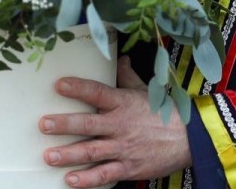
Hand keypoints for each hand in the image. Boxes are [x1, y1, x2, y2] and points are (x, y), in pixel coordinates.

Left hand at [40, 56, 192, 186]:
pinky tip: (70, 180)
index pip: (97, 93)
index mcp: (124, 103)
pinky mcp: (128, 167)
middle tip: (44, 125)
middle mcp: (120, 125)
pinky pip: (104, 174)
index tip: (59, 85)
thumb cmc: (166, 112)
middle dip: (64, 125)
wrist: (191, 138)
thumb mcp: (146, 90)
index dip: (78, 88)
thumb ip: (128, 76)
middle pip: (88, 124)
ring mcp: (123, 148)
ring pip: (91, 152)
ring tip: (49, 156)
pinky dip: (87, 180)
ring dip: (68, 154)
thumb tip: (121, 58)